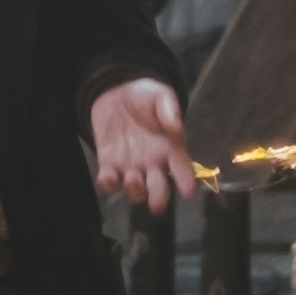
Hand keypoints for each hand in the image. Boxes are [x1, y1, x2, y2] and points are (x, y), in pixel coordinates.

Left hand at [88, 75, 197, 212]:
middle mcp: (152, 162)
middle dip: (158, 198)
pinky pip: (109, 181)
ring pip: (134, 189)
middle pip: (158, 187)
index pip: (181, 167)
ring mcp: (130, 166)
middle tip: (157, 204)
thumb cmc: (144, 95)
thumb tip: (176, 127)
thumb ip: (169, 111)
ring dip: (134, 190)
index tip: (188, 192)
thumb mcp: (161, 96)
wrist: (115, 90)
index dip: (185, 180)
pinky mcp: (108, 164)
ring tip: (133, 179)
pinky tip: (107, 178)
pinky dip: (108, 184)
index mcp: (170, 148)